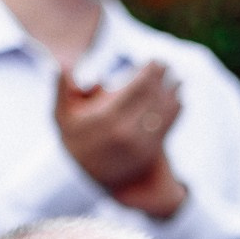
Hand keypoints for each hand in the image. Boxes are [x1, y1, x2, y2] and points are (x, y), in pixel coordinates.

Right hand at [56, 62, 187, 218]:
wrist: (82, 177)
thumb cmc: (72, 138)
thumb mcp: (61, 114)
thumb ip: (62, 87)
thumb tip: (62, 63)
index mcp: (107, 117)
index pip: (137, 89)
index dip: (150, 73)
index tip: (157, 61)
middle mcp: (126, 131)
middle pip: (153, 98)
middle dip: (163, 80)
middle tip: (169, 66)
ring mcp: (139, 144)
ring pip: (163, 113)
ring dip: (173, 94)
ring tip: (178, 80)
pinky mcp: (148, 154)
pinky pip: (166, 128)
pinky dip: (174, 112)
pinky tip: (178, 100)